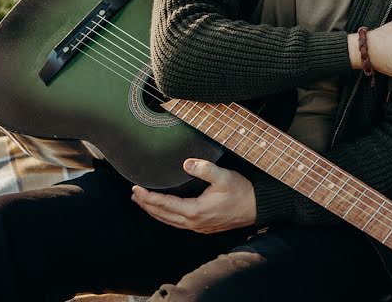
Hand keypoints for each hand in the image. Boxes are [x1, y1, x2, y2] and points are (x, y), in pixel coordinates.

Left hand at [131, 158, 255, 233]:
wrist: (256, 207)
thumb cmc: (241, 192)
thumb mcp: (224, 176)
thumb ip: (205, 169)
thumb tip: (186, 163)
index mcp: (195, 211)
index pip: (164, 204)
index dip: (148, 197)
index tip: (136, 189)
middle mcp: (193, 222)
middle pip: (163, 215)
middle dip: (146, 205)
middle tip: (135, 195)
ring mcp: (198, 227)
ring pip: (169, 221)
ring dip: (155, 212)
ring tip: (144, 203)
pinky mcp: (203, 227)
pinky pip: (178, 223)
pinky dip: (167, 217)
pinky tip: (166, 211)